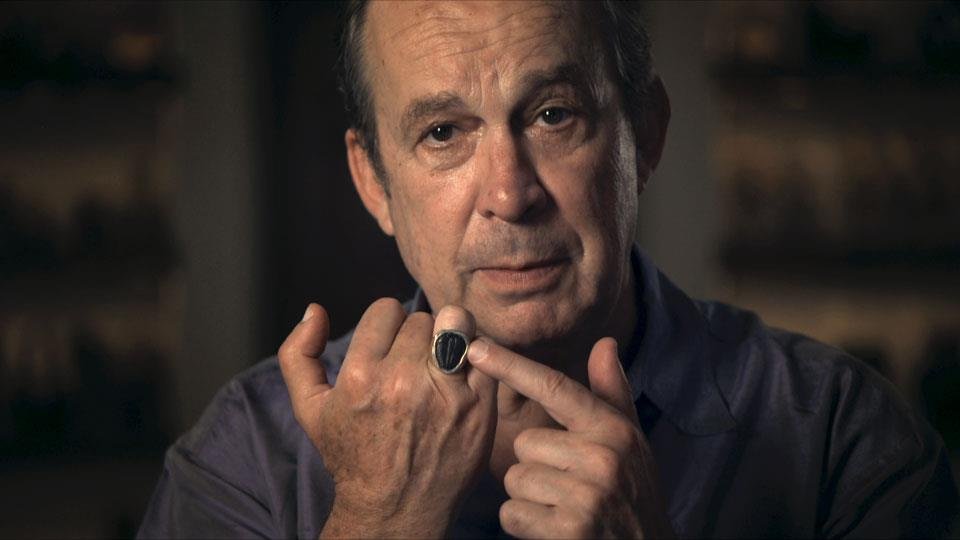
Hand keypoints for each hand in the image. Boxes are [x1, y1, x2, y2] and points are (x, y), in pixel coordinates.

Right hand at [278, 299, 497, 537]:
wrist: (395, 509)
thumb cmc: (352, 455)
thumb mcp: (309, 409)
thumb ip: (298, 353)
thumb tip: (314, 310)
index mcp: (361, 377)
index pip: (387, 309)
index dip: (387, 324)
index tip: (389, 346)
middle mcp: (404, 383)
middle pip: (422, 318)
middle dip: (417, 335)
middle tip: (414, 361)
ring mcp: (446, 395)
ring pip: (458, 326)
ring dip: (451, 337)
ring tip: (443, 359)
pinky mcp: (479, 408)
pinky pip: (485, 356)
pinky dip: (476, 361)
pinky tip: (462, 378)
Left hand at [468, 337, 673, 538]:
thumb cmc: (632, 492)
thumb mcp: (630, 440)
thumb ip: (611, 392)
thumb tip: (605, 342)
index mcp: (612, 429)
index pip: (554, 387)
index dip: (510, 366)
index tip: (475, 348)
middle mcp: (602, 457)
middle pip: (524, 443)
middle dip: (535, 465)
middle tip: (566, 484)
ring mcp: (587, 495)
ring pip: (515, 479)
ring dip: (528, 497)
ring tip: (561, 506)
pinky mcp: (570, 530)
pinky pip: (512, 514)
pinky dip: (523, 526)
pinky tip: (552, 528)